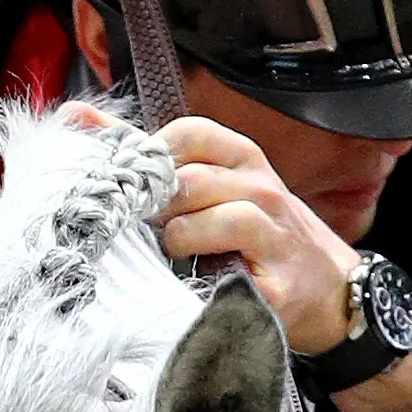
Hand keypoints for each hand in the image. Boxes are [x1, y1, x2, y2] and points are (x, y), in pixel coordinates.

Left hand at [154, 117, 411, 411]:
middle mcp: (261, 188)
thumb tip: (79, 118)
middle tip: (153, 231)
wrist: (332, 293)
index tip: (145, 188)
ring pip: (206, 219)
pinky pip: (228, 273)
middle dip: (158, 209)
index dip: (155, 160)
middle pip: (188, 179)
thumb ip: (151, 160)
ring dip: (179, 242)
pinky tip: (206, 282)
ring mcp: (274, 234)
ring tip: (180, 256)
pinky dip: (206, 278)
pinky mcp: (276, 285)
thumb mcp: (215, 189)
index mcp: (244, 159)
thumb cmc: (261, 239)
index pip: (187, 133)